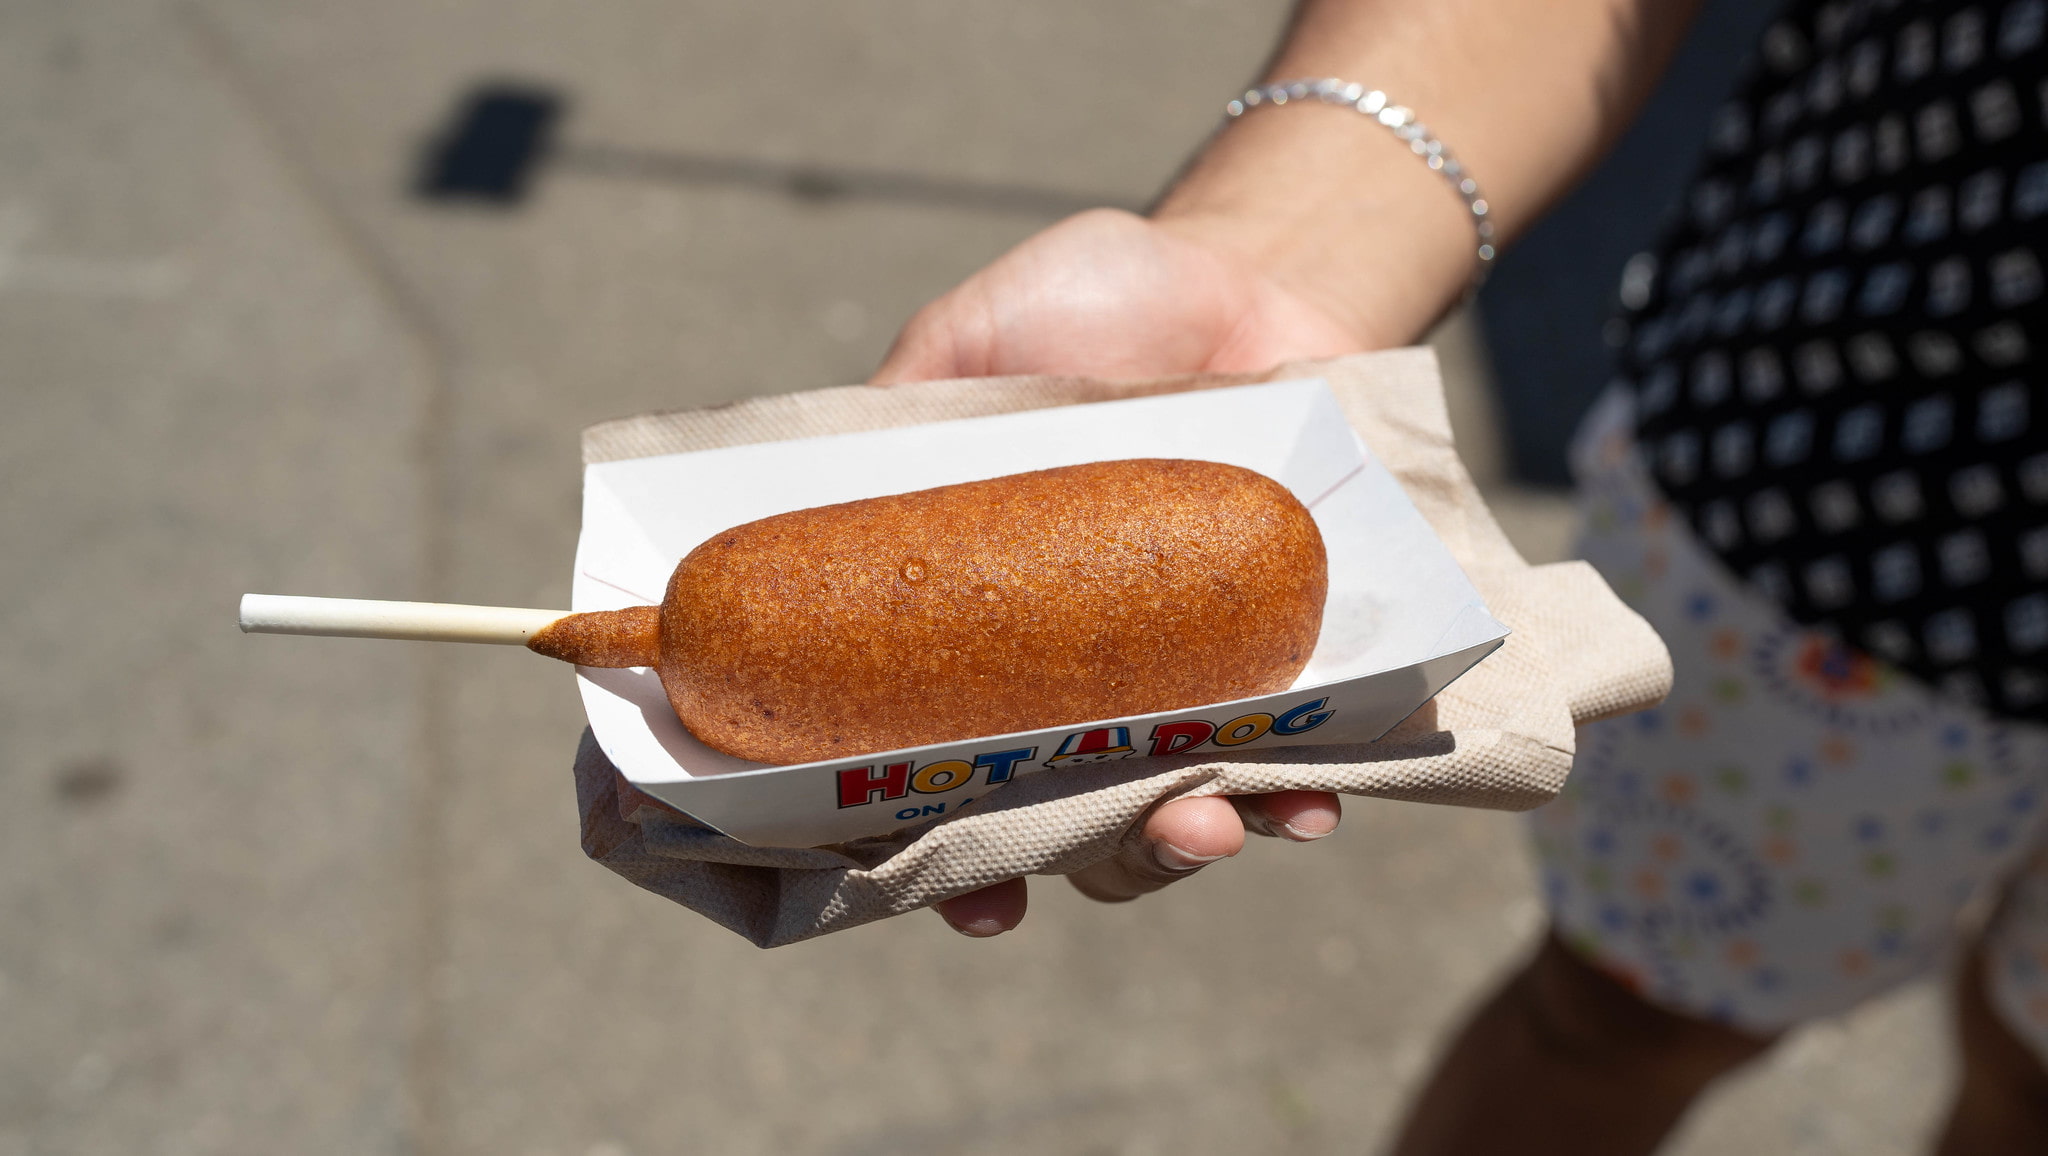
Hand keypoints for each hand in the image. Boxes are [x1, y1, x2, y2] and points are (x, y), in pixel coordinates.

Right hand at [869, 208, 1354, 935]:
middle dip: (1067, 862)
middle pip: (1061, 820)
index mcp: (974, 630)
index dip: (926, 843)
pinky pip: (1300, 754)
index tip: (941, 888)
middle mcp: (1073, 677)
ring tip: (1205, 822)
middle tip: (1058, 870)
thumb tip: (795, 496)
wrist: (1247, 273)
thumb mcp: (965, 343)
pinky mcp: (1284, 656)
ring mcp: (1182, 676)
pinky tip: (1310, 799)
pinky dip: (1303, 792)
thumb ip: (894, 418)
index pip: (934, 762)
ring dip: (1183, 842)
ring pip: (1174, 810)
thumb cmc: (1093, 304)